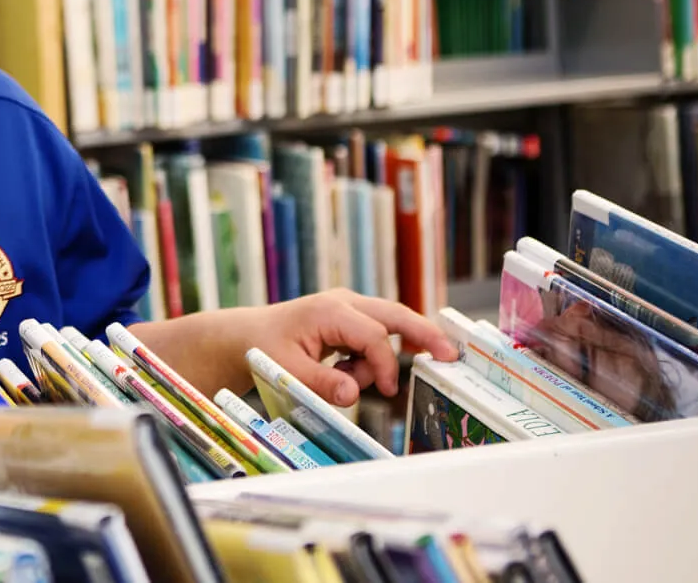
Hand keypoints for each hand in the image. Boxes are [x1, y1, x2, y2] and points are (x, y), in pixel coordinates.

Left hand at [245, 288, 457, 406]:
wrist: (247, 336)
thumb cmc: (264, 349)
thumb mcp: (288, 370)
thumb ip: (321, 384)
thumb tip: (353, 395)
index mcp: (330, 310)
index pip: (375, 336)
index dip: (385, 365)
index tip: (389, 390)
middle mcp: (344, 302)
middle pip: (396, 315)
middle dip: (425, 333)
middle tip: (451, 355)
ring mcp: (348, 307)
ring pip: (388, 327)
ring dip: (379, 358)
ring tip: (346, 375)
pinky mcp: (350, 318)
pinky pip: (375, 336)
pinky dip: (370, 356)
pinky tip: (345, 368)